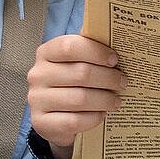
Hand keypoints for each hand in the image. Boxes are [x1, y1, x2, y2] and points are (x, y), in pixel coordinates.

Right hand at [27, 34, 126, 158]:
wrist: (55, 119)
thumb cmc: (72, 85)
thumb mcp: (77, 64)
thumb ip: (90, 50)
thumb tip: (114, 35)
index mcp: (46, 53)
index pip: (69, 46)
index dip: (96, 52)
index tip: (114, 60)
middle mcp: (38, 74)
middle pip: (80, 73)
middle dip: (108, 78)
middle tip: (122, 82)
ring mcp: (37, 100)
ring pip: (80, 98)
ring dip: (105, 100)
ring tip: (116, 101)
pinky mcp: (42, 123)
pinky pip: (74, 121)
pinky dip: (94, 118)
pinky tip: (102, 115)